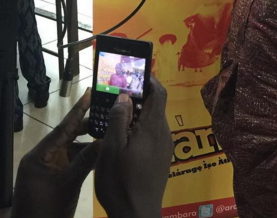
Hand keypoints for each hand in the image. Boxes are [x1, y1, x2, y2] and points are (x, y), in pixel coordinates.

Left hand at [11, 89, 99, 217]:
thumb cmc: (46, 211)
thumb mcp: (67, 185)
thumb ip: (85, 161)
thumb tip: (105, 142)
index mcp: (40, 155)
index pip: (62, 128)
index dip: (78, 111)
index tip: (89, 93)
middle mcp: (44, 157)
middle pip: (68, 135)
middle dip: (87, 125)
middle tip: (107, 112)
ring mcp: (50, 166)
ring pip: (72, 148)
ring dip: (89, 142)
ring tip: (108, 130)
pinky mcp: (56, 176)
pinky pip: (73, 160)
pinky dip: (86, 156)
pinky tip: (101, 151)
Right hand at [95, 77, 172, 217]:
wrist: (138, 217)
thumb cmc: (122, 182)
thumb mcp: (112, 148)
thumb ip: (119, 119)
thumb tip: (124, 96)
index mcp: (153, 127)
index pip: (158, 92)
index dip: (148, 79)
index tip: (133, 72)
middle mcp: (163, 134)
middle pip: (155, 105)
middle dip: (138, 95)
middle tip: (117, 93)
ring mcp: (164, 147)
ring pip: (152, 120)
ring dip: (138, 113)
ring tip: (116, 115)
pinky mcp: (161, 159)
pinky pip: (152, 134)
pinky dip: (139, 127)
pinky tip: (123, 137)